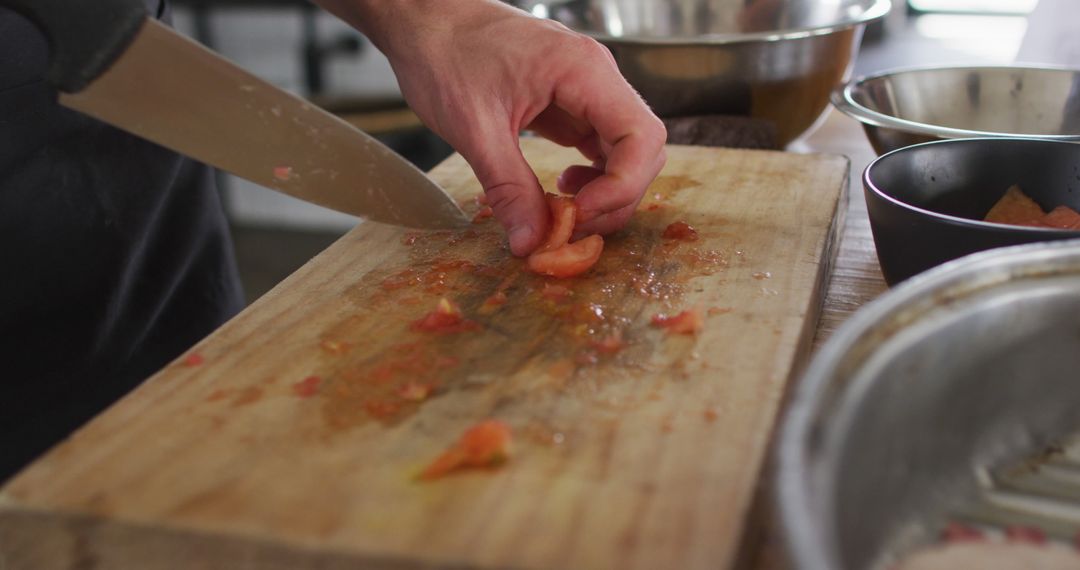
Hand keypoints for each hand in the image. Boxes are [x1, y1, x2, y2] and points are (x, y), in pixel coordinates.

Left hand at [319, 0, 666, 254]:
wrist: (423, 21)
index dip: (622, 185)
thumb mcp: (474, 129)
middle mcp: (595, 76)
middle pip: (642, 148)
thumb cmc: (444, 55)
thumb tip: (531, 242)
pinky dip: (589, 177)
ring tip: (564, 211)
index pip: (641, 135)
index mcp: (582, 70)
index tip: (580, 214)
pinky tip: (561, 189)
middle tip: (570, 226)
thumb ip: (508, 188)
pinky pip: (599, 145)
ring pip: (624, 151)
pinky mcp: (570, 102)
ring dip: (605, 190)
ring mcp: (586, 89)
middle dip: (616, 196)